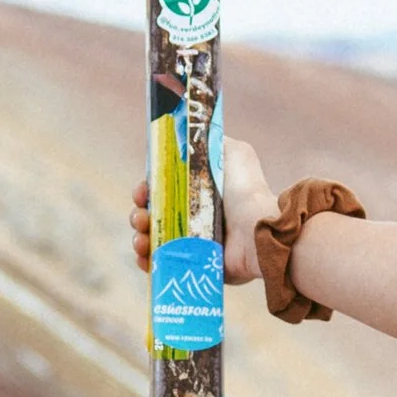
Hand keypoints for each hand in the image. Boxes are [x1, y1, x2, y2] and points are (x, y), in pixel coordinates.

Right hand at [127, 138, 276, 284]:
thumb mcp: (234, 153)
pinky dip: (146, 261)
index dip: (145, 190)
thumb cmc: (246, 191)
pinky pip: (161, 265)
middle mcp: (192, 217)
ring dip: (139, 237)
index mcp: (196, 193)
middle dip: (139, 214)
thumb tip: (193, 131)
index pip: (161, 191)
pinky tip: (144, 256)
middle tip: (142, 216)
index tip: (142, 192)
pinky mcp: (193, 266)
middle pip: (152, 215)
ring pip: (152, 240)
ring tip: (143, 237)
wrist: (257, 230)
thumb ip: (212, 140)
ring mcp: (192, 244)